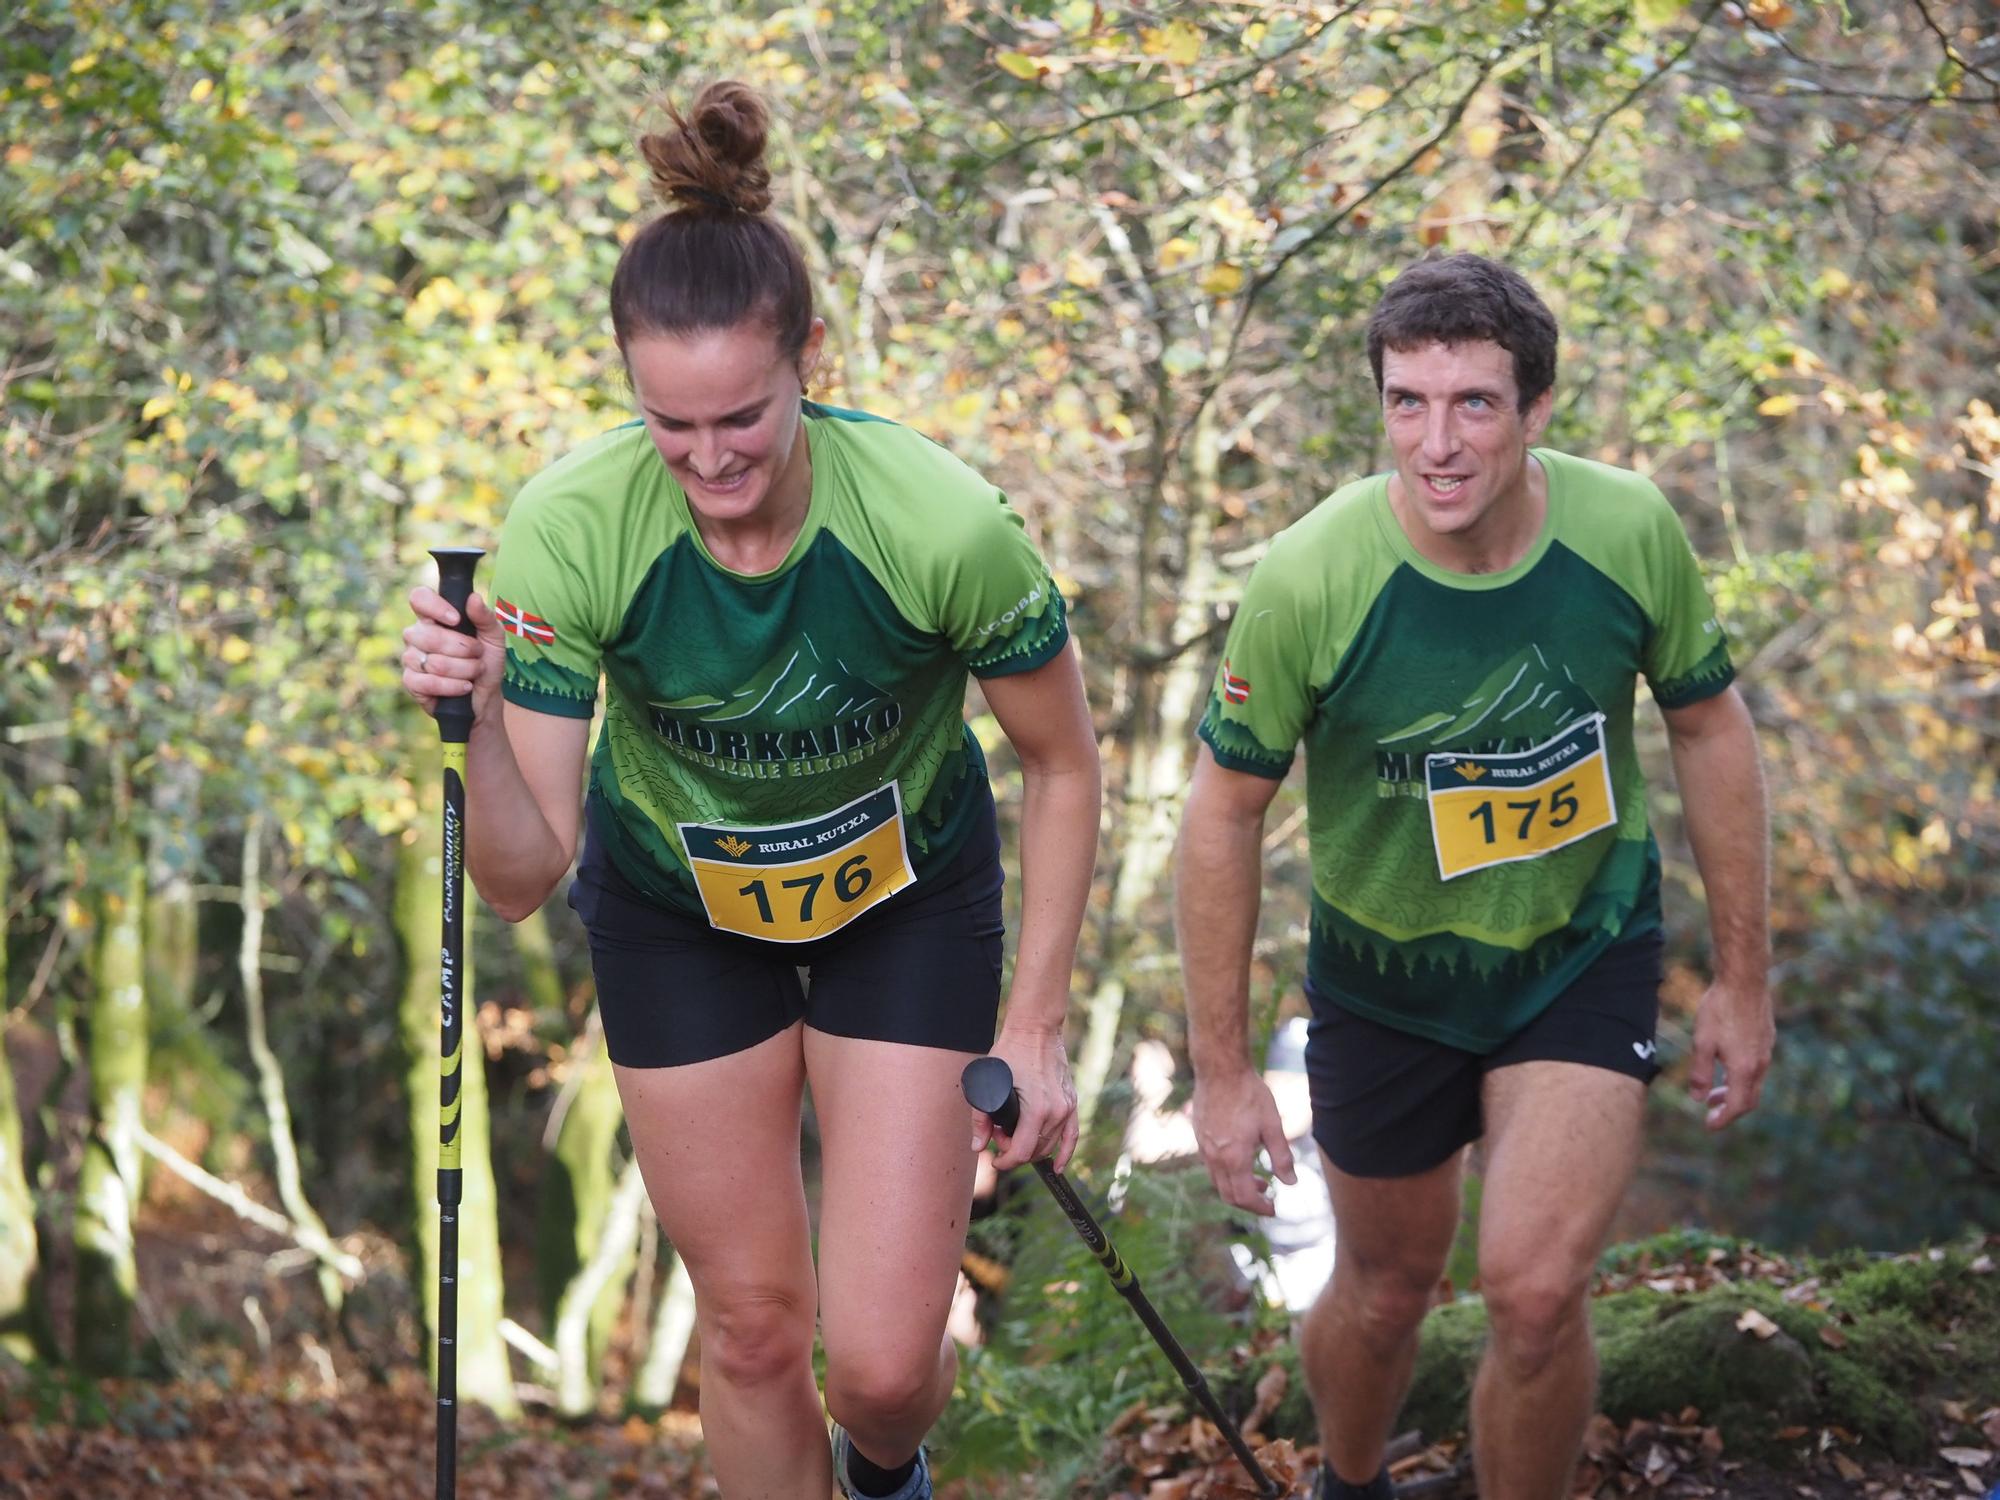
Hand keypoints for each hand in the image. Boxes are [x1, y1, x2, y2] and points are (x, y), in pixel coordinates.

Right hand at [402, 586, 505, 724]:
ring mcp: (411, 658)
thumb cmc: (487, 660)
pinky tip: (464, 686)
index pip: (419, 598)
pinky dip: (454, 687)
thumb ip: (485, 616)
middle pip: (430, 635)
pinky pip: (429, 682)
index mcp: (433, 617)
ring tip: (474, 671)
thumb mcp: (494, 636)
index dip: (435, 607)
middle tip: (477, 654)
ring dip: (465, 670)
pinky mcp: (411, 682)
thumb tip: (473, 598)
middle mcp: (417, 634)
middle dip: (464, 649)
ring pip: (434, 662)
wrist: (486, 694)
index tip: (456, 620)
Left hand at [977, 1023, 1078, 1171]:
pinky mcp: (1071, 1102)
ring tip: (1013, 1133)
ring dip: (1031, 1148)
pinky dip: (1064, 1152)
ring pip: (1049, 1144)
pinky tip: (1057, 1166)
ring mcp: (1067, 1107)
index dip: (1005, 1161)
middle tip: (998, 1134)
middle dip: (1014, 1150)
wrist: (1035, 1029)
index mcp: (1037, 1110)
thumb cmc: (1011, 1052)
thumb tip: (978, 1146)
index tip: (994, 1159)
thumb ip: (980, 1118)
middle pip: (1035, 1150)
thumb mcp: (988, 1083)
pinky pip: (1071, 1135)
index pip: (1021, 1152)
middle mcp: (1056, 1112)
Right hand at [1191, 1065, 1295, 1216]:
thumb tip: (1291, 1183)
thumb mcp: (1272, 1125)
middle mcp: (1215, 1158)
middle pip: (1228, 1195)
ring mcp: (1204, 1148)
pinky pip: (1211, 1166)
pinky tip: (1240, 1159)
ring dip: (1237, 1188)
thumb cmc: (1249, 1094)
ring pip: (1218, 1181)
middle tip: (1267, 1198)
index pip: (1244, 1198)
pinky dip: (1227, 1173)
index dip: (1260, 1208)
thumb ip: (1282, 1157)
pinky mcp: (1199, 1137)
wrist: (1220, 1069)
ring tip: (1258, 1180)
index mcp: (1234, 1158)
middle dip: (1248, 1203)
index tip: (1274, 1209)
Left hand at [1687, 975, 1773, 1130]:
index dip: (1723, 1119)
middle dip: (1730, 1110)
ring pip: (1754, 1084)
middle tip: (1711, 1112)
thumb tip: (1698, 1099)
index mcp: (1744, 1069)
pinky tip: (1727, 1068)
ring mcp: (1766, 1051)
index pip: (1737, 1106)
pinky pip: (1757, 1069)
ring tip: (1715, 1092)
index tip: (1709, 1126)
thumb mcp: (1702, 1043)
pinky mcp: (1767, 1039)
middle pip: (1749, 1099)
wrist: (1744, 981)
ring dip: (1735, 1092)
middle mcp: (1760, 1064)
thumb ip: (1700, 1074)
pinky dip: (1742, 1077)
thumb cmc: (1720, 1009)